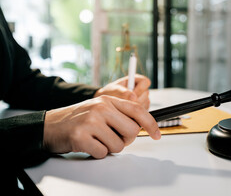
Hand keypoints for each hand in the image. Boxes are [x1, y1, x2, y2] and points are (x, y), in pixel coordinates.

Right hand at [43, 95, 160, 158]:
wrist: (49, 125)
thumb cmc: (78, 119)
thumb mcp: (100, 109)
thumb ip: (120, 113)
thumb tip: (142, 126)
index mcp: (108, 100)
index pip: (137, 110)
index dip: (151, 124)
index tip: (157, 135)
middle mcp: (101, 108)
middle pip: (132, 131)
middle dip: (126, 140)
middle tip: (114, 138)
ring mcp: (91, 122)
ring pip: (119, 145)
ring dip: (110, 147)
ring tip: (97, 139)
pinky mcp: (81, 137)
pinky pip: (103, 153)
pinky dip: (98, 153)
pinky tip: (88, 145)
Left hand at [94, 74, 150, 109]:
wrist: (106, 105)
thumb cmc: (108, 94)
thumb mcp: (112, 91)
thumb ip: (122, 92)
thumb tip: (134, 98)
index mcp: (135, 80)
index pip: (145, 82)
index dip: (140, 89)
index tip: (132, 95)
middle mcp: (141, 89)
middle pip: (146, 94)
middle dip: (136, 100)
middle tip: (124, 102)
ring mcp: (143, 99)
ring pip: (145, 104)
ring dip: (134, 107)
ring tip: (123, 106)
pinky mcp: (143, 109)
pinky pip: (143, 112)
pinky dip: (135, 113)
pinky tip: (126, 111)